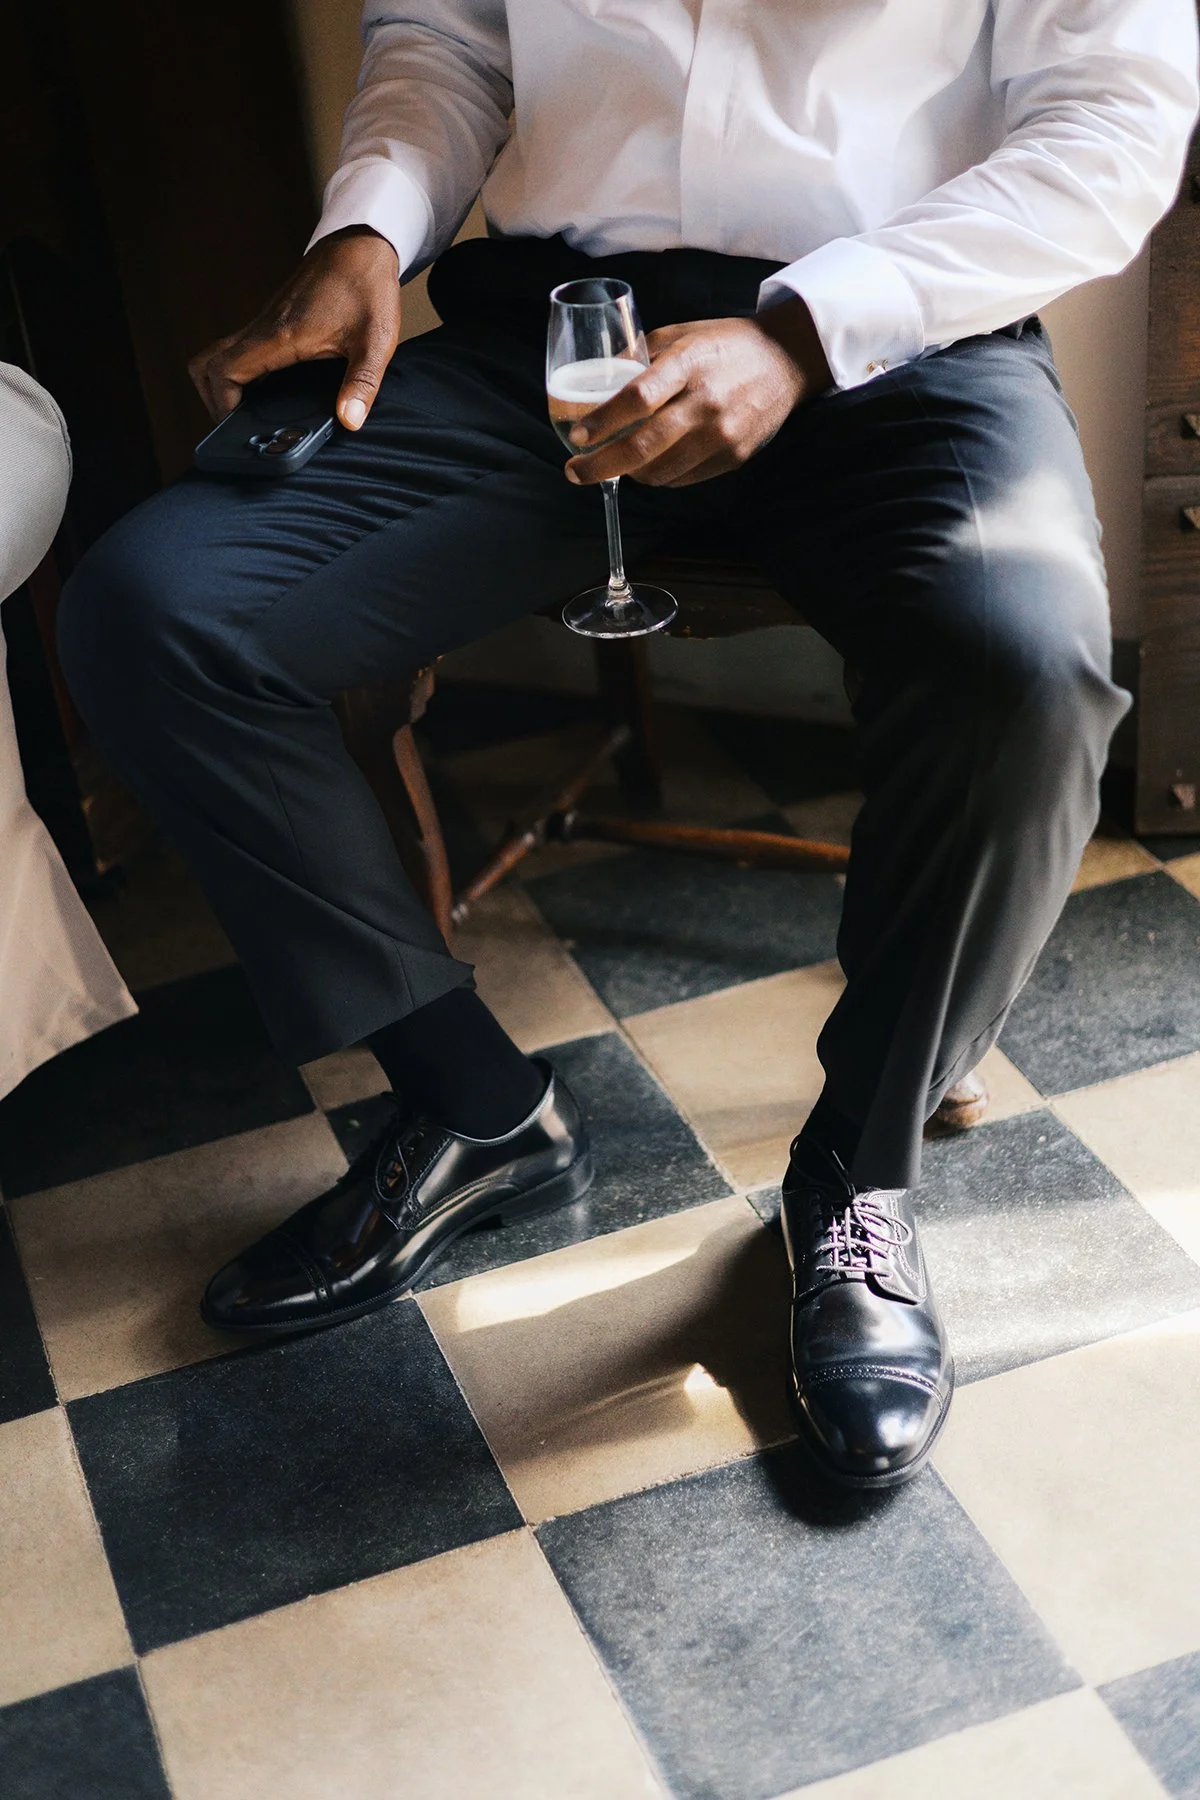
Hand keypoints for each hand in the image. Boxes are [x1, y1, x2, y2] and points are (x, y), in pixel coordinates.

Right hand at [188, 227, 401, 430]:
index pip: (223, 372)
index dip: (221, 405)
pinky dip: (241, 373)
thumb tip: (349, 420)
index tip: (239, 427)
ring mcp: (264, 323)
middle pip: (206, 365)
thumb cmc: (367, 287)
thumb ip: (362, 384)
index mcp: (280, 336)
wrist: (362, 245)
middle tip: (238, 425)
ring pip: (220, 355)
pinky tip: (268, 392)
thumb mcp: (375, 341)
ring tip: (249, 413)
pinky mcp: (272, 321)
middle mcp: (263, 329)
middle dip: (212, 400)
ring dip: (224, 385)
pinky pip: (240, 349)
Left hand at [564, 300, 831, 488]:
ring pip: (659, 471)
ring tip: (613, 464)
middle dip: (601, 465)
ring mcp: (722, 434)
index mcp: (688, 363)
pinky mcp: (733, 457)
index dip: (603, 421)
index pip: (638, 397)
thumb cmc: (725, 345)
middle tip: (575, 471)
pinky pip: (682, 478)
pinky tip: (649, 464)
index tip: (578, 436)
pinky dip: (658, 475)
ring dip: (629, 473)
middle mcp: (706, 402)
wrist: (786, 361)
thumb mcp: (682, 335)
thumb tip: (598, 379)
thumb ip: (641, 357)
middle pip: (644, 446)